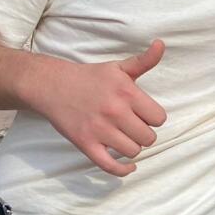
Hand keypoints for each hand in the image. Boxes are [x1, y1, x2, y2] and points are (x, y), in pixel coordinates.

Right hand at [31, 41, 166, 176]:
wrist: (53, 86)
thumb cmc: (91, 77)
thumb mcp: (120, 67)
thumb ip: (145, 60)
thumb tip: (161, 44)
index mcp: (127, 93)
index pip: (159, 118)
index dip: (154, 118)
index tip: (144, 114)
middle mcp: (115, 113)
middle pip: (148, 137)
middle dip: (144, 133)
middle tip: (133, 126)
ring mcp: (100, 130)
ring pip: (132, 151)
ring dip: (132, 147)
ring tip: (125, 138)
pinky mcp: (85, 144)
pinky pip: (109, 166)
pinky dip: (123, 170)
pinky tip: (129, 167)